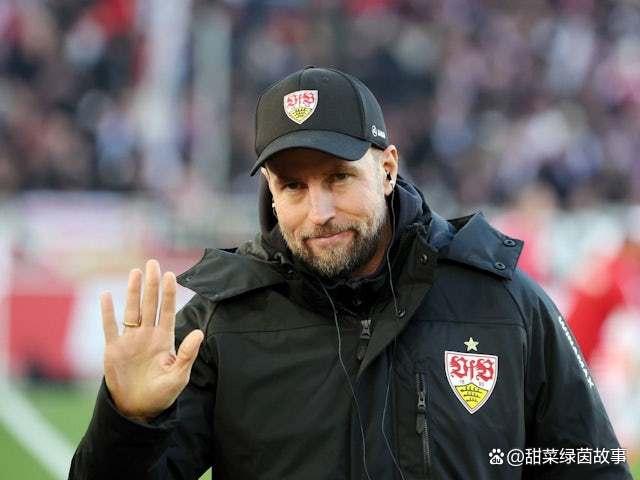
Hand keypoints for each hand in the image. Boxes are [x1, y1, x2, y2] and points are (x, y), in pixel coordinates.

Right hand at [100, 259, 203, 421]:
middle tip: (153, 263)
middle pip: (150, 304)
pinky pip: (109, 327)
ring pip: (131, 310)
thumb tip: (199, 332)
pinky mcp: (113, 349)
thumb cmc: (162, 394)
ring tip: (135, 272)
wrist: (138, 409)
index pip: (167, 311)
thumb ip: (187, 354)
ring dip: (133, 292)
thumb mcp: (179, 376)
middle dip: (151, 284)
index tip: (171, 275)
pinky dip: (107, 312)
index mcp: (164, 339)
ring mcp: (130, 340)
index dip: (169, 293)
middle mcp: (147, 335)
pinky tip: (106, 295)